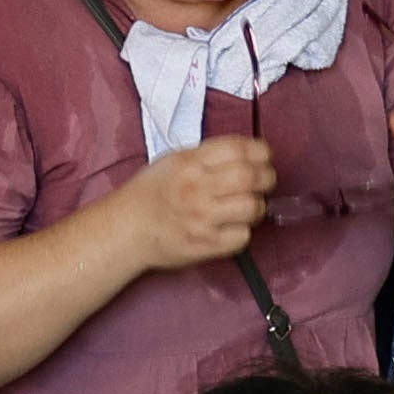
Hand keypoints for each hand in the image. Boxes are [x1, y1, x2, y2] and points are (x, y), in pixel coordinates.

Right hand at [118, 136, 277, 272]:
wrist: (126, 229)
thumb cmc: (151, 194)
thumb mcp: (174, 161)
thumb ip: (208, 156)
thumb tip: (248, 156)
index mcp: (189, 162)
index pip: (239, 148)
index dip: (261, 152)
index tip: (264, 158)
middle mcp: (196, 187)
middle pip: (251, 176)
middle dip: (266, 178)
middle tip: (264, 182)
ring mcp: (202, 218)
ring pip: (252, 207)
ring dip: (257, 206)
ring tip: (247, 207)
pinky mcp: (206, 244)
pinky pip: (242, 236)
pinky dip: (242, 231)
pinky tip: (232, 227)